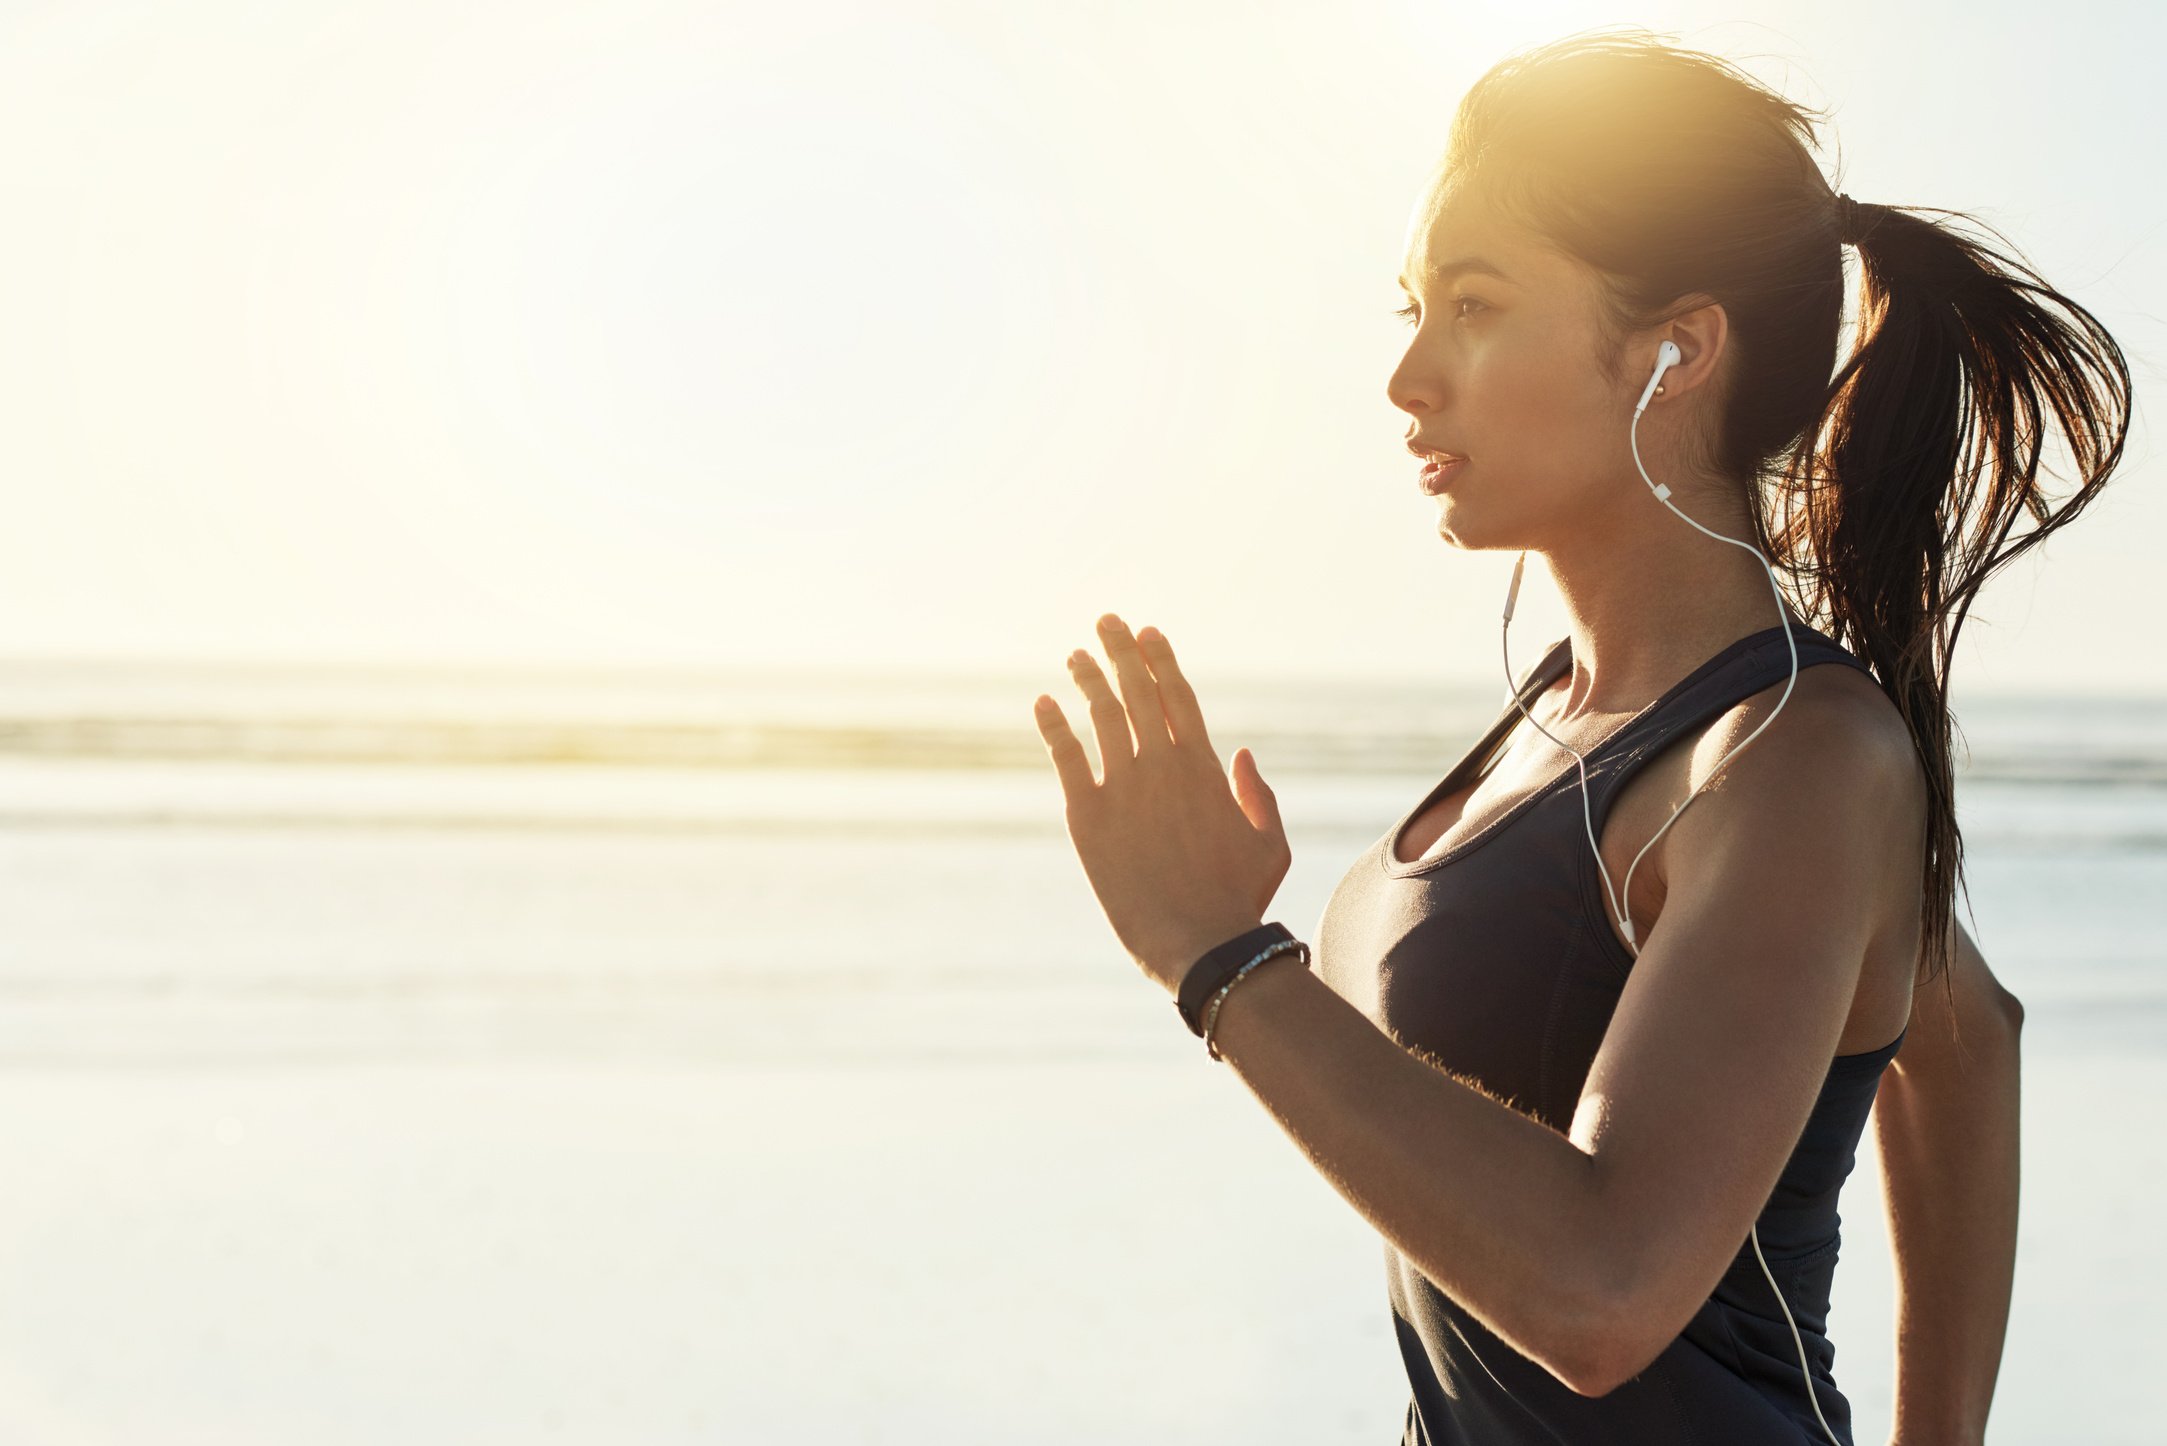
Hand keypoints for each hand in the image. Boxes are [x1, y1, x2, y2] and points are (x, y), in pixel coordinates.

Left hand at [1032, 614, 1292, 994]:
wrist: (1198, 942)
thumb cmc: (1238, 900)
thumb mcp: (1270, 844)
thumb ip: (1258, 795)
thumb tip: (1241, 754)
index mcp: (1203, 767)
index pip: (1178, 696)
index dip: (1161, 660)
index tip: (1148, 634)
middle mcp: (1161, 763)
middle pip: (1138, 690)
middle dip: (1122, 650)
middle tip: (1107, 622)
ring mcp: (1122, 785)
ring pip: (1101, 713)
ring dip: (1087, 677)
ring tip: (1075, 655)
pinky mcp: (1087, 814)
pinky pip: (1065, 755)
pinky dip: (1053, 724)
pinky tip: (1042, 702)